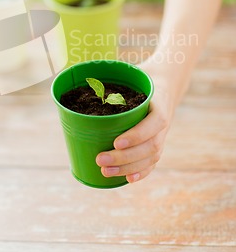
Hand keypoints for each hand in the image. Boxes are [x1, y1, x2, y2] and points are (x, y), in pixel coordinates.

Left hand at [96, 60, 176, 183]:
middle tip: (99, 159)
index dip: (136, 135)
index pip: (153, 124)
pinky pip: (152, 162)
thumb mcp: (132, 72)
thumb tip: (84, 77)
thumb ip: (114, 77)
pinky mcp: (158, 142)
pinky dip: (142, 172)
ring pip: (150, 157)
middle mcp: (163, 123)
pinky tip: (128, 179)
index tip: (116, 142)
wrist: (166, 82)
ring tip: (105, 171)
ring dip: (128, 168)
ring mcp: (162, 135)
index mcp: (159, 105)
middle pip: (149, 146)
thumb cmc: (142, 77)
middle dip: (124, 157)